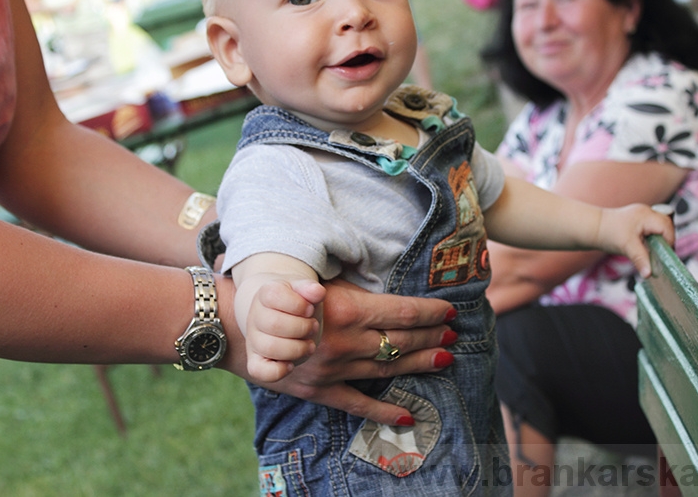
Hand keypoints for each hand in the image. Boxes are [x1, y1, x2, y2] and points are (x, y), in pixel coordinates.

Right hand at [242, 279, 324, 382]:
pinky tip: (291, 363)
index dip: (298, 305)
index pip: (275, 296)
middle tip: (313, 326)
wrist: (281, 315)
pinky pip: (259, 371)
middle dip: (302, 328)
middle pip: (274, 324)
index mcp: (265, 294)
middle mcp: (254, 316)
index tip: (310, 309)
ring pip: (269, 347)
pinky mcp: (255, 360)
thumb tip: (318, 292)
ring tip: (309, 344)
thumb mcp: (305, 291)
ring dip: (297, 348)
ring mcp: (253, 339)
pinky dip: (278, 371)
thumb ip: (311, 289)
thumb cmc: (298, 303)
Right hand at [260, 279, 457, 425]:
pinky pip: (358, 404)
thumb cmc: (288, 296)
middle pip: (399, 341)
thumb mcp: (324, 281)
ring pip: (386, 369)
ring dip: (419, 364)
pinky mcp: (321, 390)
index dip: (429, 312)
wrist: (244, 327)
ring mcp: (333, 370)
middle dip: (431, 336)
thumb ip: (358, 286)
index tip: (450, 310)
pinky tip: (408, 415)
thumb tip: (396, 287)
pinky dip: (383, 411)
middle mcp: (342, 342)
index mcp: (346, 310)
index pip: (400, 312)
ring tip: (445, 358)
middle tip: (454, 334)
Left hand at [596, 204, 674, 276]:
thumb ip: (640, 259)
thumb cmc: (609, 234)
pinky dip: (654, 238)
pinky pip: (654, 229)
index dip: (669, 242)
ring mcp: (644, 215)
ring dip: (660, 240)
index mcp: (646, 216)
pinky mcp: (641, 221)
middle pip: (667, 226)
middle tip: (661, 255)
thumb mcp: (626, 247)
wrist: (594, 228)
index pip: (667, 228)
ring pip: (661, 227)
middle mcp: (647, 212)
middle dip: (666, 240)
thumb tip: (650, 274)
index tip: (665, 256)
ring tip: (654, 251)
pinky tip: (648, 247)